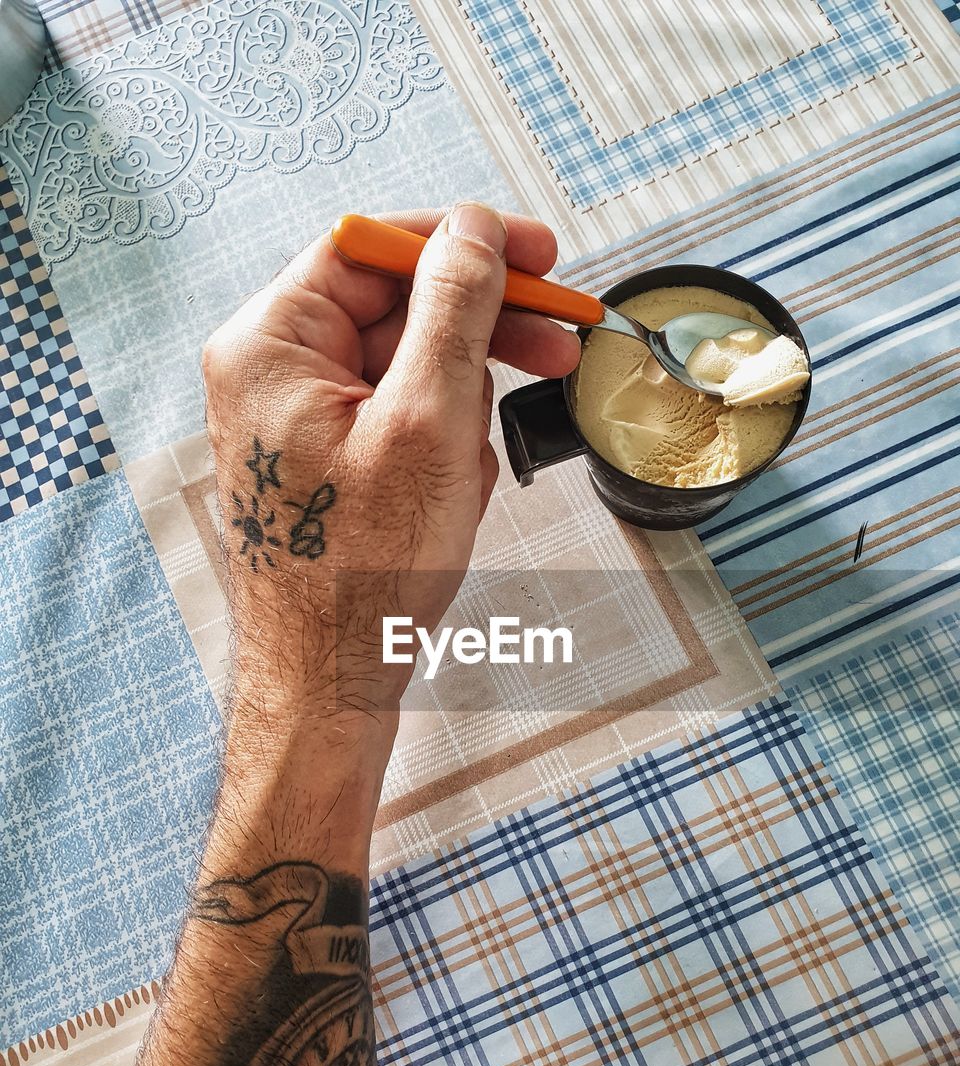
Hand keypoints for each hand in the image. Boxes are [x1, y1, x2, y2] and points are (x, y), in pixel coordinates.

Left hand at [202, 203, 579, 716]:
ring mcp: (298, 423)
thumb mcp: (427, 424)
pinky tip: (455, 495)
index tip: (532, 254)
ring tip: (472, 470)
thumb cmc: (362, 573)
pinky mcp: (326, 464)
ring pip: (407, 373)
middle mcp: (272, 376)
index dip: (459, 243)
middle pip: (395, 310)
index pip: (368, 248)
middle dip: (479, 337)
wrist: (331, 682)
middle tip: (558, 343)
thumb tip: (472, 232)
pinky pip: (401, 424)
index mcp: (270, 347)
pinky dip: (443, 448)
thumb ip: (453, 311)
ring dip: (462, 409)